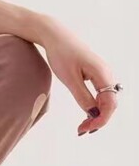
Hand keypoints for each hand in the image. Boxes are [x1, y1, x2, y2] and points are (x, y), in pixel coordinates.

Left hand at [38, 17, 118, 135]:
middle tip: (81, 130)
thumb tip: (93, 115)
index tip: (88, 129)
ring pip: (105, 99)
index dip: (101, 119)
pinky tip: (85, 113)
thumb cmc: (61, 54)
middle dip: (98, 119)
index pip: (110, 103)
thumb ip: (82, 97)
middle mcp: (106, 74)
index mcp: (102, 74)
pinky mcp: (95, 74)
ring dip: (96, 114)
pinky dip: (93, 105)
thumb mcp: (69, 78)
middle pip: (110, 103)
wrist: (55, 36)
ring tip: (82, 126)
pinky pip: (99, 94)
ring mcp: (102, 74)